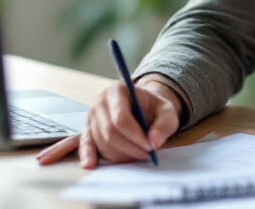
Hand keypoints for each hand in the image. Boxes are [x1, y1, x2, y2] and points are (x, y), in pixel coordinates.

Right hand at [36, 77, 182, 167]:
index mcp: (117, 90)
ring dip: (122, 154)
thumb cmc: (153, 108)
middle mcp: (99, 102)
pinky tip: (89, 164)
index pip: (121, 118)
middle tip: (147, 155)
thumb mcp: (167, 110)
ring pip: (103, 142)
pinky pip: (87, 144)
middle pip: (110, 132)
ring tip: (139, 154)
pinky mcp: (88, 130)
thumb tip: (154, 143)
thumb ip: (164, 124)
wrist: (142, 107)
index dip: (135, 136)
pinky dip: (89, 155)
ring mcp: (91, 117)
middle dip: (130, 148)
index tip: (150, 147)